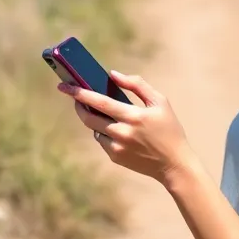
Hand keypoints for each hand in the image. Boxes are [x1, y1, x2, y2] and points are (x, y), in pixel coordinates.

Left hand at [57, 71, 194, 183]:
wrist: (174, 164)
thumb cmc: (169, 128)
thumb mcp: (159, 101)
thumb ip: (137, 84)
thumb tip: (113, 74)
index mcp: (133, 116)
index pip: (99, 102)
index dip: (79, 93)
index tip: (64, 85)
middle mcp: (121, 133)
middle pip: (89, 117)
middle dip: (78, 105)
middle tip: (75, 96)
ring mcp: (116, 147)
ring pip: (93, 128)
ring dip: (91, 117)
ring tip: (97, 109)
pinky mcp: (114, 157)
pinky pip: (101, 139)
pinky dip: (102, 130)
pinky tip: (113, 126)